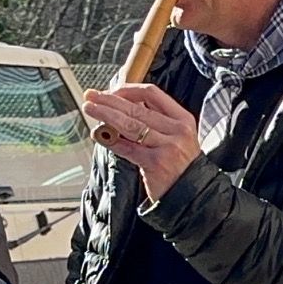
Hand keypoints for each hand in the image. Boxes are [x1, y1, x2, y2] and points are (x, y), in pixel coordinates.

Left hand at [83, 84, 199, 199]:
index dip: (127, 90)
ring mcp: (168, 146)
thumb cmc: (179, 165)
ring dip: (106, 115)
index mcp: (182, 119)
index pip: (152, 93)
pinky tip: (99, 135)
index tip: (111, 92)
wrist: (192, 193)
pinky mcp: (157, 163)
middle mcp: (177, 130)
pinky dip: (111, 140)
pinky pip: (128, 148)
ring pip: (130, 125)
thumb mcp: (175, 137)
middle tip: (92, 96)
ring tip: (91, 109)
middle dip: (110, 100)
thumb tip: (120, 107)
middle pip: (137, 107)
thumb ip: (154, 121)